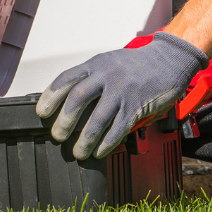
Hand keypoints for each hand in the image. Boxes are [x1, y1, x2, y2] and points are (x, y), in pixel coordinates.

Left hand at [36, 32, 208, 158]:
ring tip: (77, 152)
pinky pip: (119, 128)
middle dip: (64, 120)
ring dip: (85, 139)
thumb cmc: (136, 65)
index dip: (51, 96)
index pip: (67, 79)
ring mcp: (123, 90)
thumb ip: (91, 79)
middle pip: (78, 98)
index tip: (41, 112)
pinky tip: (99, 152)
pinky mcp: (137, 105)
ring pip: (98, 118)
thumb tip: (68, 104)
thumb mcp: (109, 63)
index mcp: (96, 64)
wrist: (169, 60)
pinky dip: (106, 143)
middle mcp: (107, 75)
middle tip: (57, 136)